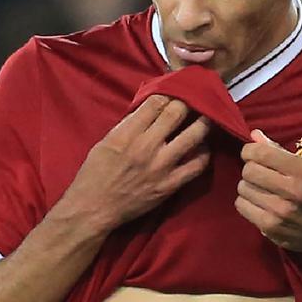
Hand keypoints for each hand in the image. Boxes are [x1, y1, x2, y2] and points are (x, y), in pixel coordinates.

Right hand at [58, 95, 211, 231]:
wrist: (94, 209)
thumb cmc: (94, 174)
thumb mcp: (105, 142)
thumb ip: (128, 125)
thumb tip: (150, 110)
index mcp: (127, 134)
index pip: (155, 103)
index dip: (168, 93)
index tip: (174, 92)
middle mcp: (146, 147)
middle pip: (177, 113)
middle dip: (188, 102)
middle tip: (195, 100)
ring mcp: (162, 166)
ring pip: (194, 136)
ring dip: (204, 123)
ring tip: (207, 118)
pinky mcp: (171, 185)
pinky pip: (198, 165)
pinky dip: (204, 153)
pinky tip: (203, 148)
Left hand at [236, 130, 301, 255]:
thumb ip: (281, 152)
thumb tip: (254, 135)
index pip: (261, 153)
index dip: (250, 151)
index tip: (253, 154)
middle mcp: (292, 189)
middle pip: (249, 170)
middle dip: (251, 169)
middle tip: (261, 174)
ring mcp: (280, 210)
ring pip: (243, 188)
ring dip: (250, 187)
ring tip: (263, 190)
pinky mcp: (270, 227)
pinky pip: (242, 206)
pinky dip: (248, 203)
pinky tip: (261, 204)